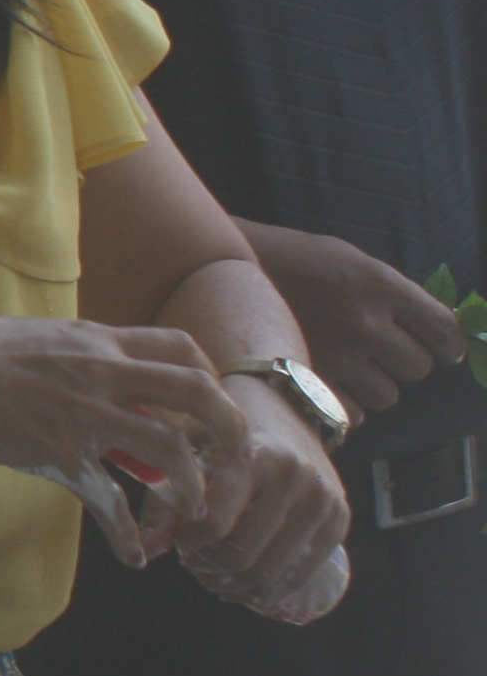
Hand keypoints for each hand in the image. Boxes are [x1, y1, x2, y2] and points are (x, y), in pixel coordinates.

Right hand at [0, 314, 246, 552]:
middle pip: (197, 392)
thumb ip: (85, 363)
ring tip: (194, 511)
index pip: (181, 348)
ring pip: (169, 447)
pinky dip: (126, 532)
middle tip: (234, 462)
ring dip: (192, 484)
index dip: (208, 377)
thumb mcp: (44, 340)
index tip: (207, 407)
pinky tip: (134, 556)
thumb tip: (112, 392)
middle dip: (229, 430)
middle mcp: (104, 375)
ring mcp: (85, 416)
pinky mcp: (59, 454)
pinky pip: (107, 498)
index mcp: (100, 342)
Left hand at [174, 374, 355, 622]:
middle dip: (209, 566)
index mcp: (252, 455)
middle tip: (194, 562)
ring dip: (236, 582)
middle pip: (241, 554)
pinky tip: (246, 586)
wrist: (284, 405)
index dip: (188, 542)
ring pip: (270, 569)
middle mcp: (294, 476)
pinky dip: (271, 588)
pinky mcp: (340, 517)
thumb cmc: (226, 428)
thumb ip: (166, 498)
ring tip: (215, 574)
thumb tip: (147, 550)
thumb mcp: (189, 448)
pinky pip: (304, 572)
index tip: (178, 539)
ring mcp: (322, 498)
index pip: (213, 523)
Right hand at [239, 222, 460, 417]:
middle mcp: (365, 323)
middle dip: (405, 362)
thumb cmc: (294, 263)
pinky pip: (354, 413)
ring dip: (376, 385)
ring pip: (389, 394)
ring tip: (351, 367)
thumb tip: (435, 330)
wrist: (225, 271)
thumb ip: (392, 293)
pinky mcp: (310, 381)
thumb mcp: (352, 262)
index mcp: (380, 286)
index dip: (450, 344)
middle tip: (383, 352)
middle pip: (418, 367)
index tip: (447, 351)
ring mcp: (337, 356)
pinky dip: (347, 404)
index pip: (443, 328)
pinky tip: (331, 383)